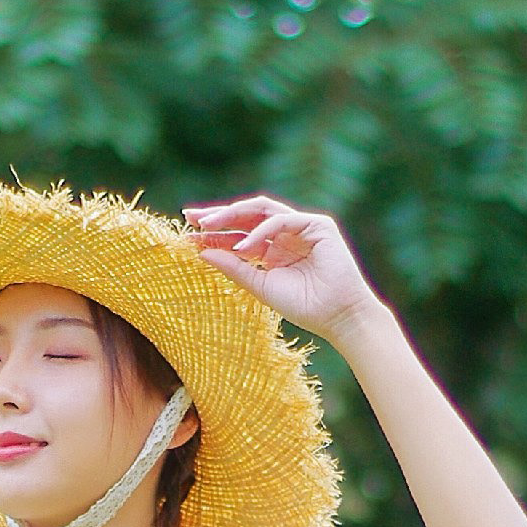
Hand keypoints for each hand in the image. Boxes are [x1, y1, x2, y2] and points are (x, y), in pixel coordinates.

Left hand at [183, 194, 382, 342]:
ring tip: (208, 225)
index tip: (187, 234)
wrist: (338, 317)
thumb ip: (234, 268)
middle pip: (247, 216)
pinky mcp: (318, 225)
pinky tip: (243, 245)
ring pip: (262, 210)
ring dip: (233, 214)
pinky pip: (282, 220)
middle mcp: (285, 234)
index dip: (214, 233)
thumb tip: (203, 252)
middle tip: (191, 217)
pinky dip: (261, 230)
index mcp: (272, 249)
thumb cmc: (304, 306)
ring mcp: (301, 227)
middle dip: (219, 215)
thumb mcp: (260, 285)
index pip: (239, 234)